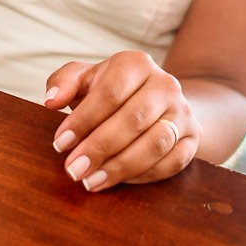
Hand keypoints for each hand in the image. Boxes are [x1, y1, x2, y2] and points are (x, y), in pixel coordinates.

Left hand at [44, 51, 198, 189]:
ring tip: (90, 181)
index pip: (110, 92)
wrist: (158, 100)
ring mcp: (183, 112)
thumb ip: (64, 82)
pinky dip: (143, 176)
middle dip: (99, 148)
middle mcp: (165, 84)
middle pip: (133, 119)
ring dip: (120, 166)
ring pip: (155, 143)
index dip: (83, 120)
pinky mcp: (193, 138)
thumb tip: (51, 100)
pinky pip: (172, 163)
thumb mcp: (86, 79)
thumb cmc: (111, 91)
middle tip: (73, 169)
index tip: (60, 143)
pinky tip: (117, 181)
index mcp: (136, 64)